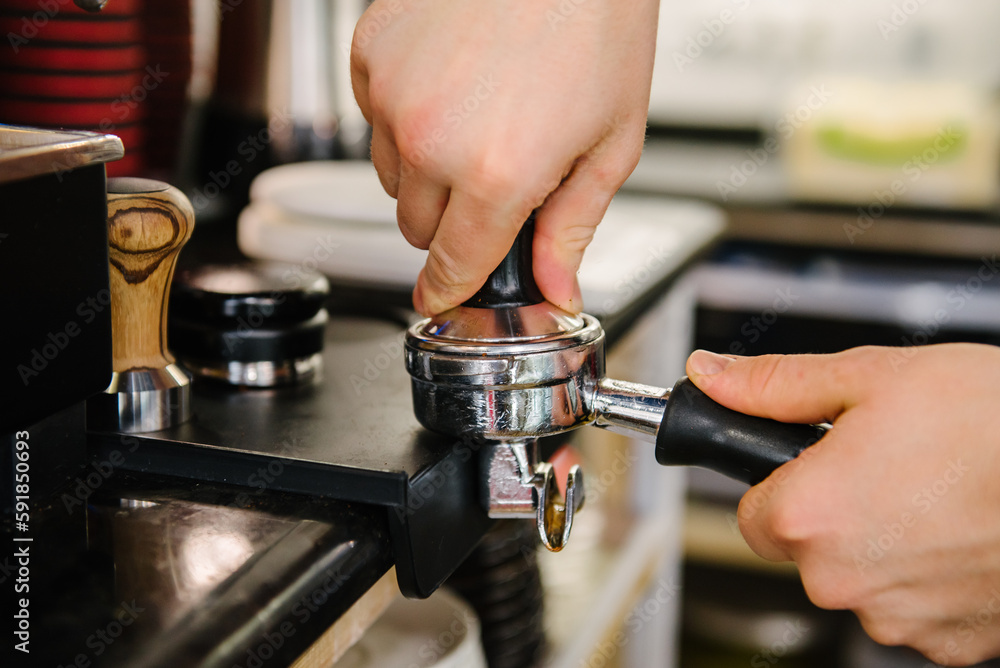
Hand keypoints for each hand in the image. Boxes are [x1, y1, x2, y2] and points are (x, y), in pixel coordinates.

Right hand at [351, 0, 657, 314]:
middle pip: (416, 227)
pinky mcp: (371, 52)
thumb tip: (555, 284)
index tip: (441, 297)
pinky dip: (404, 113)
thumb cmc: (598, 23)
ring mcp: (392, 94)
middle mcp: (430, 141)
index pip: (451, 266)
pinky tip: (452, 81)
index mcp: (496, 175)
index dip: (448, 290)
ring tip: (479, 116)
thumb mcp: (611, 143)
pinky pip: (373, 115)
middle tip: (497, 175)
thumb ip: (572, 226)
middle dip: (453, 220)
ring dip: (425, 167)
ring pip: (390, 174)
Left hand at [686, 344, 999, 665]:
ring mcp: (900, 619)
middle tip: (888, 466)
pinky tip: (960, 532)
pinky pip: (913, 607)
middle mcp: (845, 581)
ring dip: (882, 543)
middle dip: (832, 510)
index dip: (779, 482)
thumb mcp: (872, 377)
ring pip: (860, 578)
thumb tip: (711, 374)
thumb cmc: (996, 423)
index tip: (811, 464)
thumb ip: (775, 385)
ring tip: (935, 493)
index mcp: (810, 515)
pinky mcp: (952, 644)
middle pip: (804, 549)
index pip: (750, 514)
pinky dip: (927, 575)